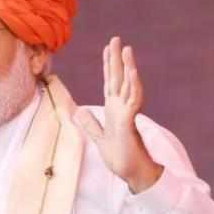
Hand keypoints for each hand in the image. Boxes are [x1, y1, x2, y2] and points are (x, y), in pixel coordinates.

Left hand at [75, 36, 162, 192]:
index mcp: (114, 110)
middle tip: (115, 39)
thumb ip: (91, 124)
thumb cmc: (120, 157)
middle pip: (118, 78)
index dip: (108, 66)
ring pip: (128, 85)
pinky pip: (132, 101)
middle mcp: (121, 108)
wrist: (132, 174)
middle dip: (116, 59)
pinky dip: (133, 86)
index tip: (107, 49)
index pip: (110, 82)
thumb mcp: (99, 138)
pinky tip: (132, 73)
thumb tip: (80, 111)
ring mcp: (127, 114)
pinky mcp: (130, 122)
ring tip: (126, 49)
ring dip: (127, 67)